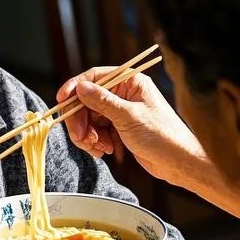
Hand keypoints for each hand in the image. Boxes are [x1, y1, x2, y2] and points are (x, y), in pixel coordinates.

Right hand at [55, 67, 203, 185]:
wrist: (179, 163)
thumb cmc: (163, 136)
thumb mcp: (129, 117)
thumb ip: (102, 101)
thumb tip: (80, 87)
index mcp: (130, 82)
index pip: (95, 77)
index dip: (75, 88)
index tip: (61, 101)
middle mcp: (124, 93)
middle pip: (87, 100)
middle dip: (81, 120)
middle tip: (81, 138)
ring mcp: (121, 111)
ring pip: (90, 118)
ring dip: (88, 134)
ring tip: (98, 148)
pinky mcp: (120, 128)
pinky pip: (97, 130)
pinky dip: (95, 141)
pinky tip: (104, 151)